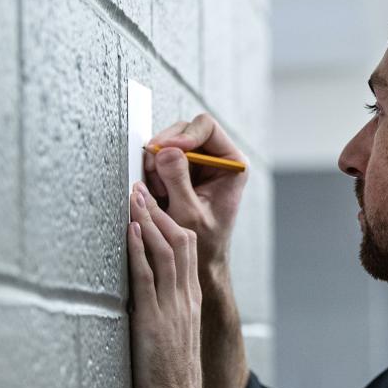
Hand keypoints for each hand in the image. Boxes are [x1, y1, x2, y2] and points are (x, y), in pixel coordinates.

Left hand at [126, 182, 202, 387]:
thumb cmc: (168, 379)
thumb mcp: (170, 338)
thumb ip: (161, 313)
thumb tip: (140, 298)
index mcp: (190, 302)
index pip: (188, 252)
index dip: (172, 224)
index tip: (156, 203)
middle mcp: (185, 299)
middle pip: (181, 243)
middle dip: (161, 212)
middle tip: (143, 188)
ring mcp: (171, 307)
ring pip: (166, 252)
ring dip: (148, 220)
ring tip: (133, 197)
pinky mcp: (152, 318)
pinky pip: (146, 275)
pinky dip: (137, 248)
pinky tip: (128, 229)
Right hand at [144, 113, 247, 271]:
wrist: (201, 259)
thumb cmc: (204, 242)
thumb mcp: (189, 213)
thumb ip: (178, 181)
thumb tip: (166, 150)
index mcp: (233, 164)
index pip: (207, 127)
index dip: (185, 134)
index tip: (167, 150)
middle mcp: (217, 158)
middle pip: (185, 130)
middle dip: (165, 150)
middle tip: (155, 173)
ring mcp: (199, 163)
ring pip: (169, 143)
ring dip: (157, 163)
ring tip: (160, 190)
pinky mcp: (182, 170)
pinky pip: (161, 157)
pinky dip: (154, 171)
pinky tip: (159, 191)